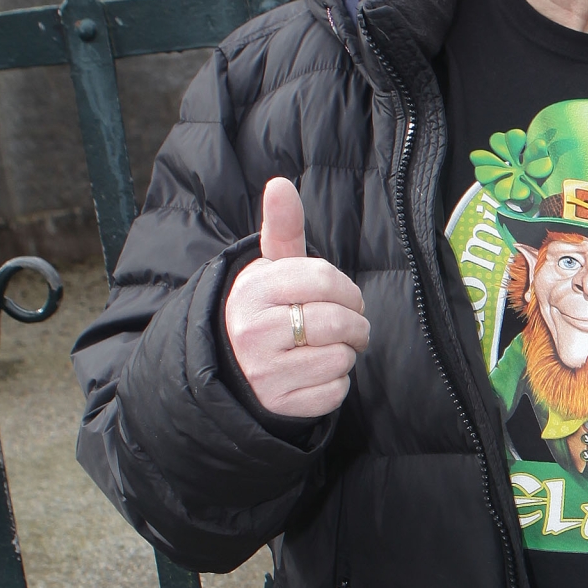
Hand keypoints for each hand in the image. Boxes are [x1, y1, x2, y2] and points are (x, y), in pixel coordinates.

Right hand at [223, 178, 369, 417]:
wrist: (232, 367)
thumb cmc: (269, 308)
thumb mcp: (272, 267)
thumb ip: (284, 228)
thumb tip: (280, 183)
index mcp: (253, 290)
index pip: (325, 280)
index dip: (348, 290)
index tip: (344, 297)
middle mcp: (251, 331)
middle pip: (338, 322)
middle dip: (354, 325)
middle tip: (349, 327)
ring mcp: (262, 371)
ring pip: (340, 358)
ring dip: (344, 354)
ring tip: (325, 349)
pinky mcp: (278, 404)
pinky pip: (334, 392)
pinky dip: (335, 384)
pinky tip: (313, 375)